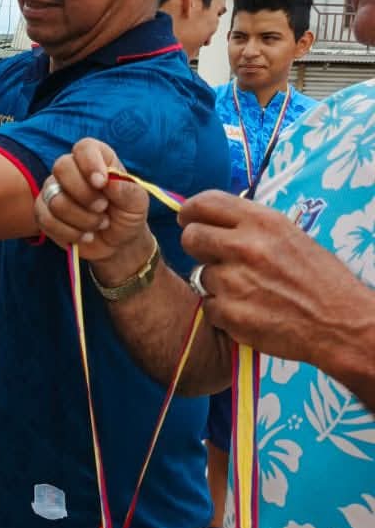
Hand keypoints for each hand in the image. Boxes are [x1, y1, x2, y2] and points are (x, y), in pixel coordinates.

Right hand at [35, 138, 151, 268]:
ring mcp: (54, 190)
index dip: (90, 163)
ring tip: (99, 224)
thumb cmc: (127, 215)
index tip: (101, 183)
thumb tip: (109, 182)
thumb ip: (127, 190)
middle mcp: (71, 170)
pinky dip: (70, 233)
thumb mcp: (137, 203)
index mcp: (96, 158)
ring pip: (55, 200)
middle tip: (103, 208)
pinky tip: (85, 236)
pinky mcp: (44, 212)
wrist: (118, 242)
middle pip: (62, 168)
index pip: (84, 148)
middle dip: (84, 194)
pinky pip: (47, 220)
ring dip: (82, 219)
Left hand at [179, 191, 370, 368]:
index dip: (190, 211)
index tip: (188, 218)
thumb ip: (250, 226)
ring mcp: (233, 282)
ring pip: (200, 275)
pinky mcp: (229, 314)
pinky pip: (208, 306)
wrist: (339, 324)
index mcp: (262, 223)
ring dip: (217, 283)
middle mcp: (244, 247)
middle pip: (190, 237)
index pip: (204, 203)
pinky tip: (250, 310)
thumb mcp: (290, 235)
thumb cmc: (319, 278)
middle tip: (213, 255)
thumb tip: (214, 220)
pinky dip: (223, 310)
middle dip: (197, 245)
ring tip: (249, 290)